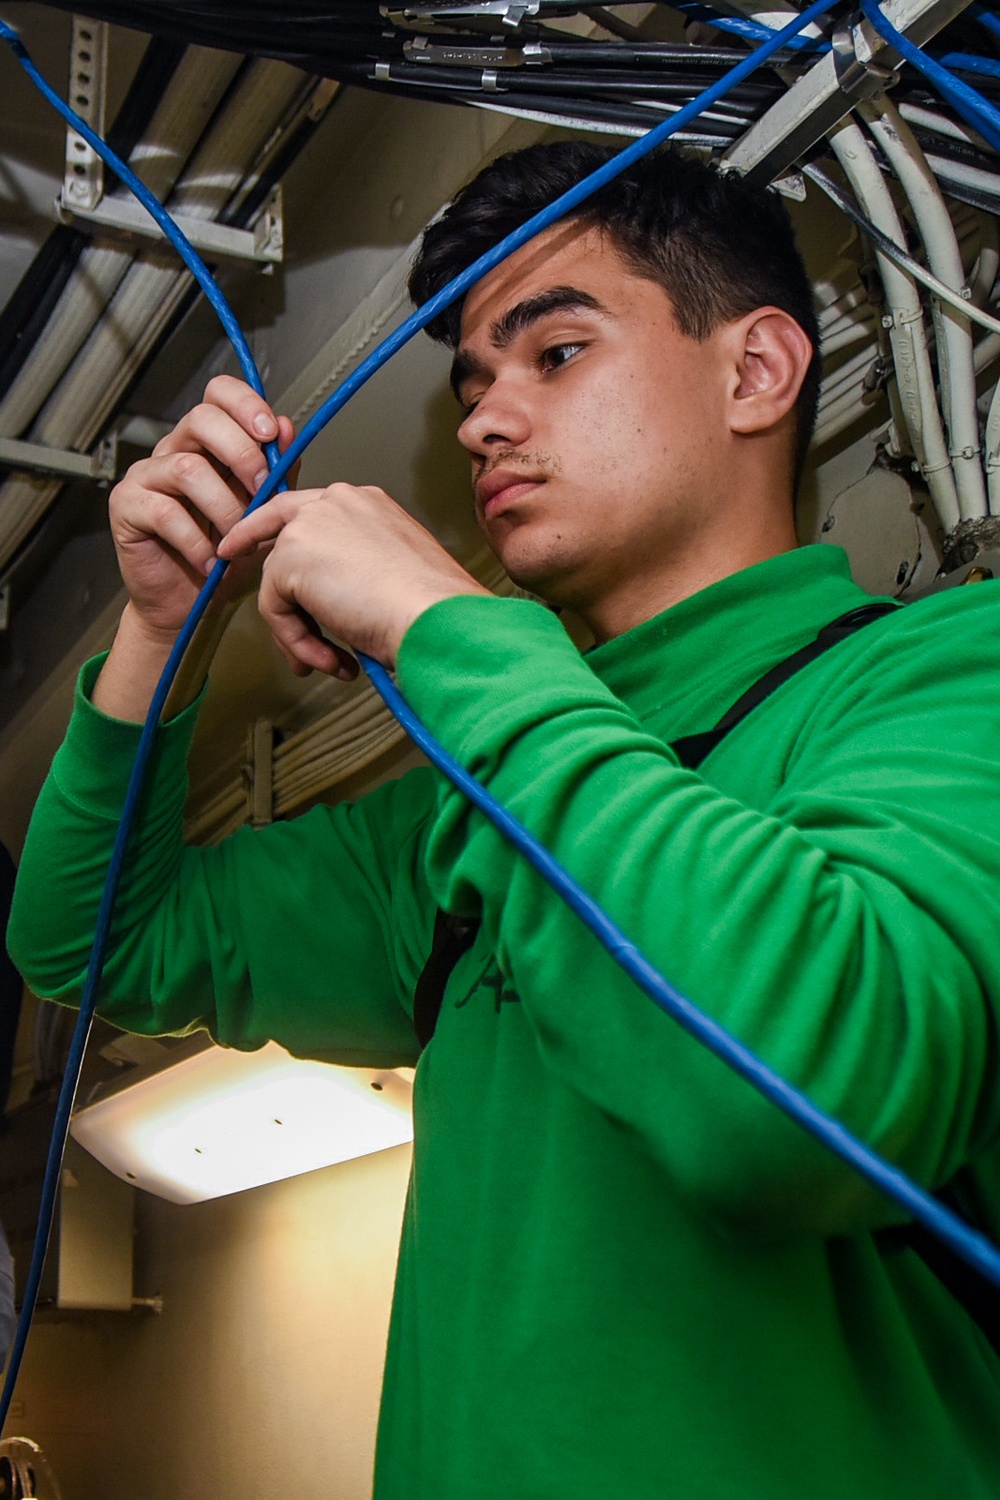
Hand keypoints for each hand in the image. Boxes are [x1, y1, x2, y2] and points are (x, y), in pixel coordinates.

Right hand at [108, 374, 296, 647]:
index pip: (218, 396)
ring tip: (236, 541)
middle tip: (262, 490)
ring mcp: (147, 475)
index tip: (271, 432)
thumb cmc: (224, 557)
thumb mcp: (264, 514)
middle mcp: (174, 450)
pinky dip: (196, 541)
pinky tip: (210, 561)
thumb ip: (276, 472)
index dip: (244, 404)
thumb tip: (288, 428)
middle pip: (201, 419)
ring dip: (224, 508)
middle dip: (241, 453)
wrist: (191, 603)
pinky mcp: (127, 505)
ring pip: (187, 469)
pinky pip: (165, 512)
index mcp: (208, 443)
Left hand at [218, 483, 488, 676]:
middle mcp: (338, 501)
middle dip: (249, 542)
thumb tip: (333, 598)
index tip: (251, 541)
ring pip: (278, 582)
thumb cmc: (431, 608)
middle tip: (227, 558)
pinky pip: (275, 608)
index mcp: (368, 504)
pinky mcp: (292, 556)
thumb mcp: (394, 577)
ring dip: (300, 632)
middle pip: (277, 523)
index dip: (278, 527)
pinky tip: (333, 658)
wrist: (434, 617)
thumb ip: (357, 572)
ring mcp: (312, 524)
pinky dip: (298, 642)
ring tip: (332, 661)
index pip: (310, 507)